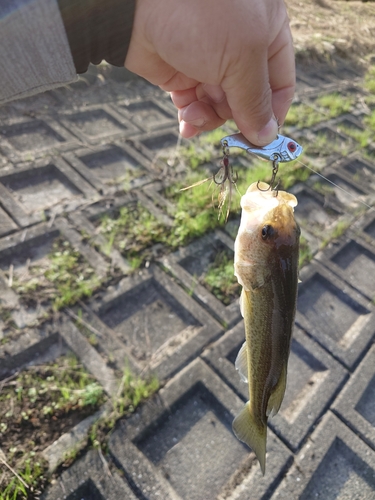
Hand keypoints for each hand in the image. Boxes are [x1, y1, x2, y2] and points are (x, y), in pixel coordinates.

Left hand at [125, 0, 294, 145]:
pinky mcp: (182, 73)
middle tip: (226, 131)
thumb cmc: (200, 14)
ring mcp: (210, 61)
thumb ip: (256, 100)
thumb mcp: (241, 57)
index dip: (274, 113)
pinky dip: (191, 116)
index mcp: (267, 32)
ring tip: (193, 117)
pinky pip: (195, 105)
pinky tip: (185, 120)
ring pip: (220, 107)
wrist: (138, 3)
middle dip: (235, 117)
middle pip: (248, 100)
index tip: (263, 139)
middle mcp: (240, 48)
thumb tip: (266, 136)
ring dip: (209, 118)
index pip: (281, 83)